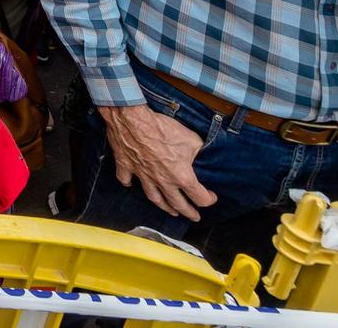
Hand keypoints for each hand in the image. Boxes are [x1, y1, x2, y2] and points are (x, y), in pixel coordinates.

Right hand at [100, 102, 217, 220]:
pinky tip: (131, 185)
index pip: (199, 197)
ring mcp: (143, 175)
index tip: (211, 196)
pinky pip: (126, 180)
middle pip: (178, 204)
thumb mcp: (191, 138)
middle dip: (188, 212)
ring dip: (164, 206)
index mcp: (181, 176)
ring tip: (170, 211)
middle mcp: (162, 181)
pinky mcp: (126, 166)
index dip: (208, 199)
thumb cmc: (161, 128)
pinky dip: (129, 184)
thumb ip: (198, 151)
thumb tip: (201, 153)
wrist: (132, 120)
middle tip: (194, 216)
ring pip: (154, 198)